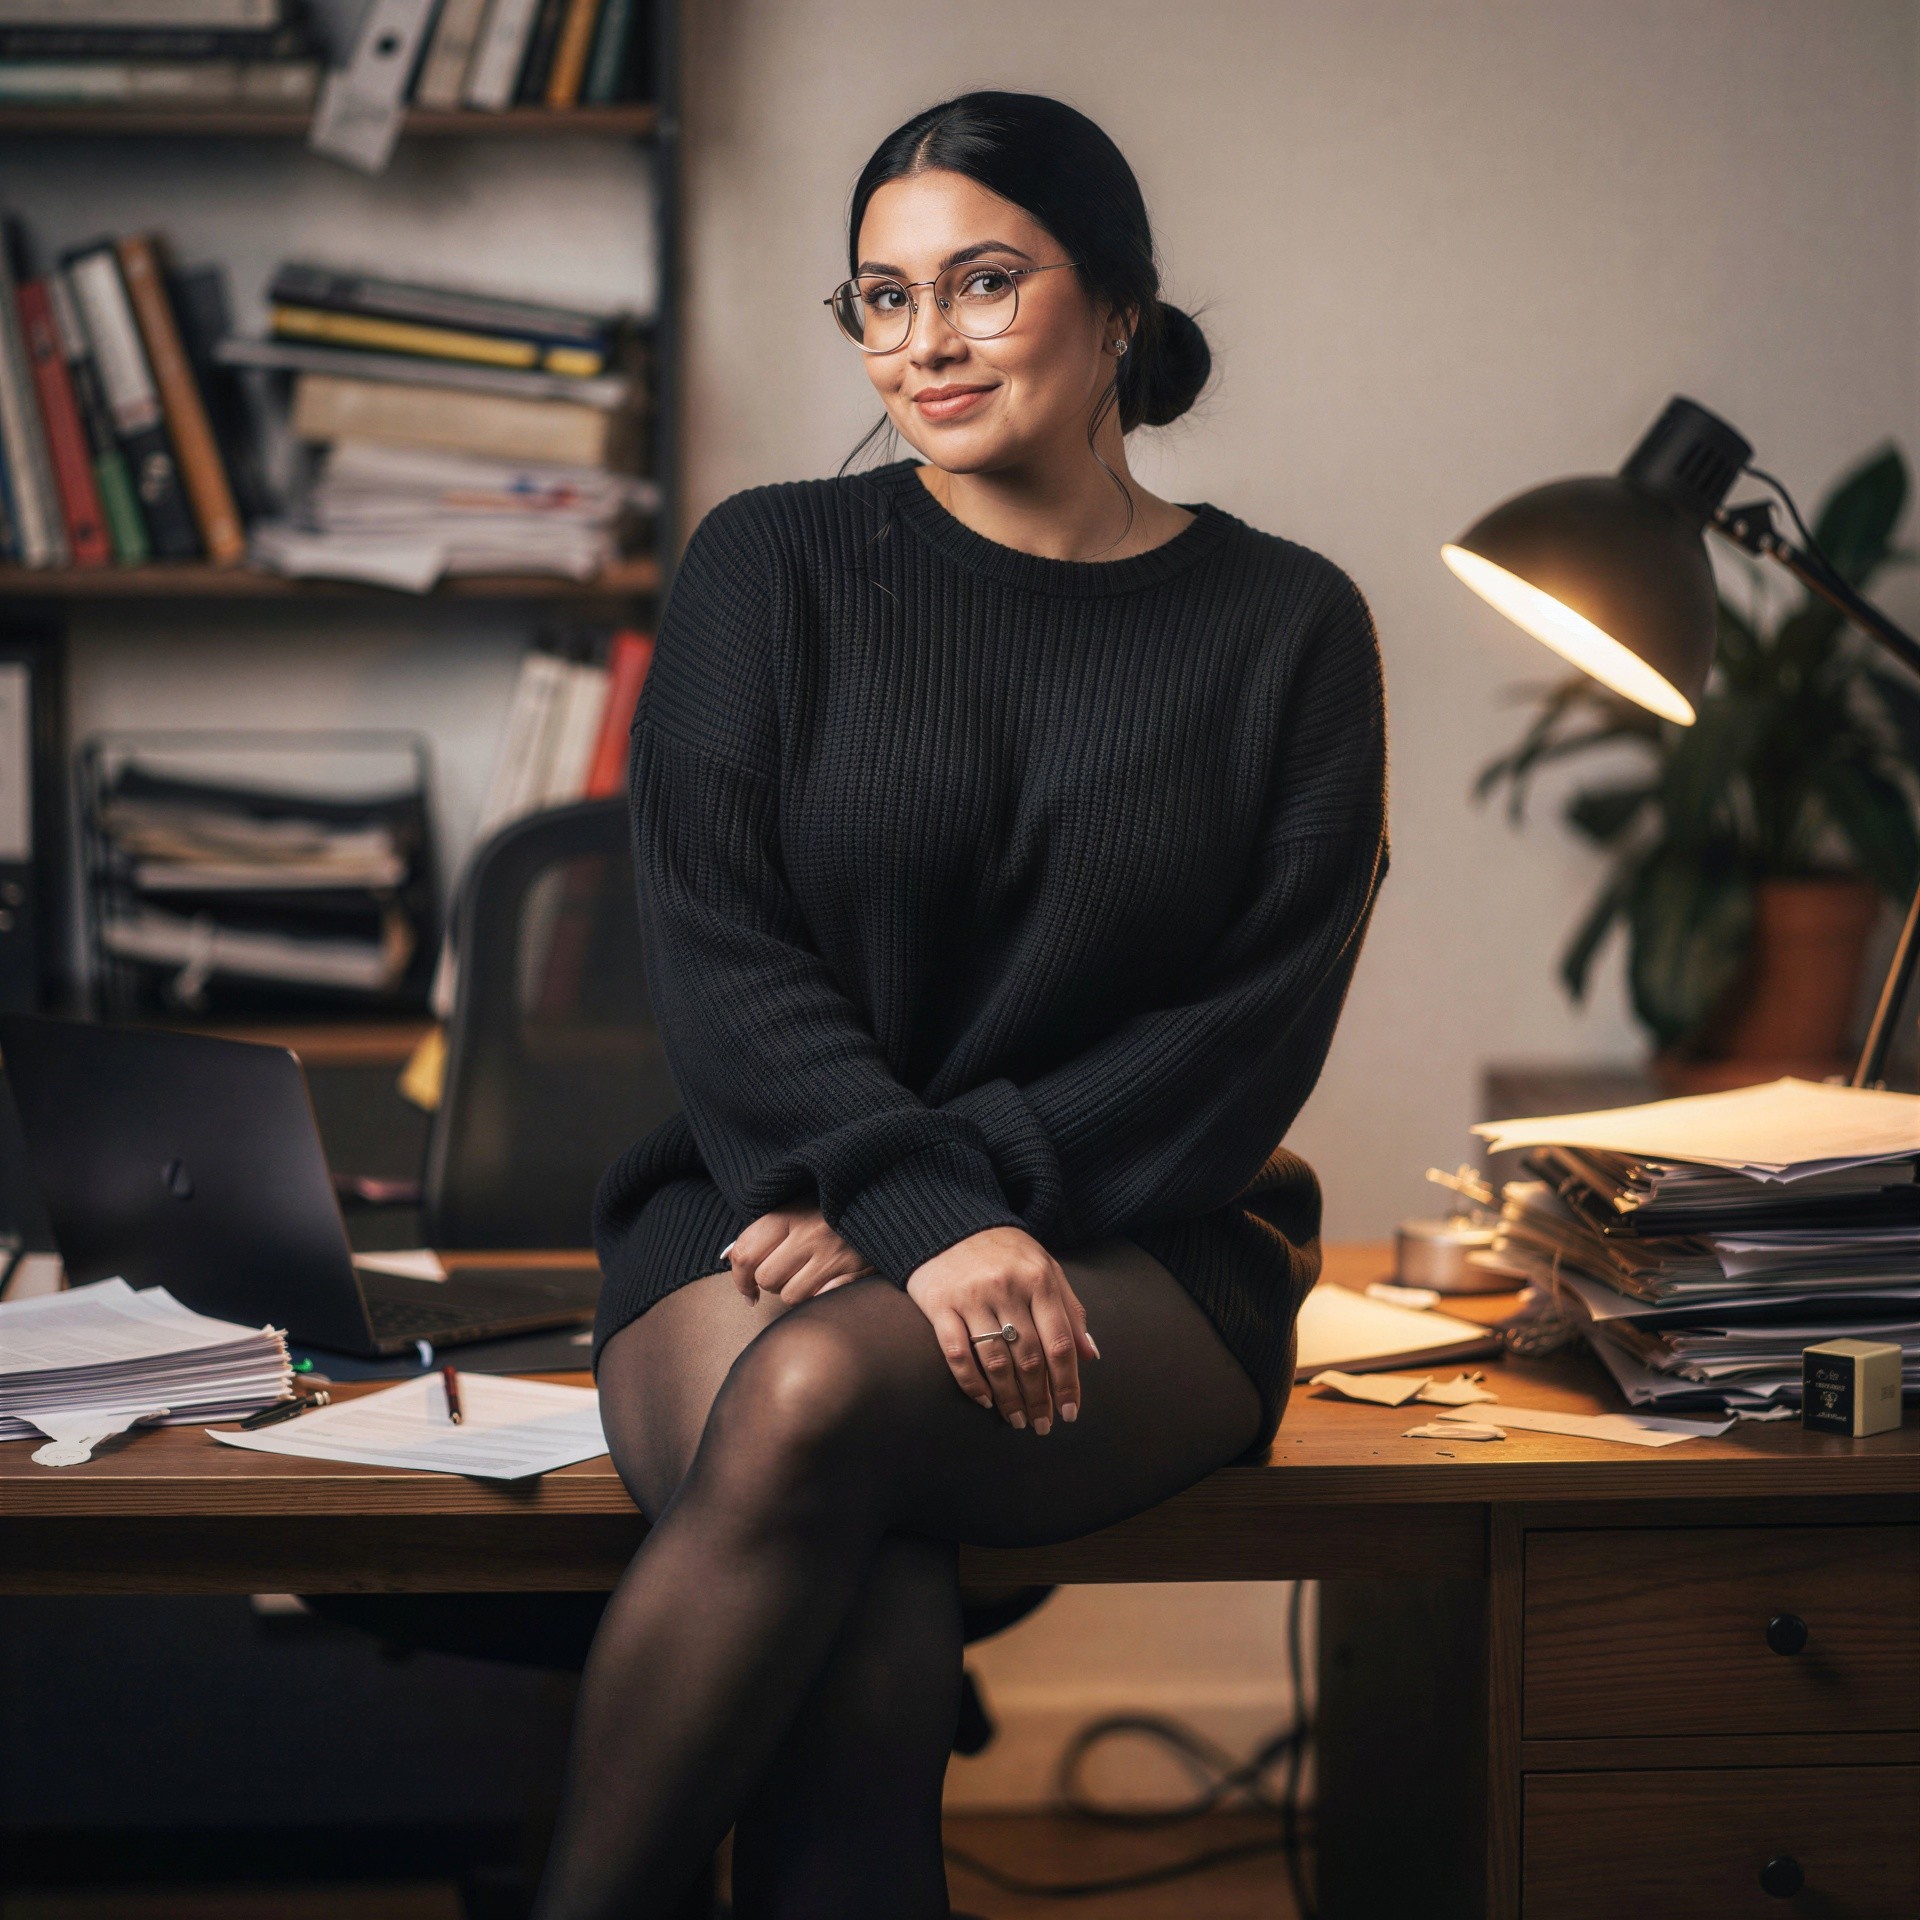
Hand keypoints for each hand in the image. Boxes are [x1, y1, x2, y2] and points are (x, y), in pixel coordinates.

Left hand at [725, 1205, 873, 1304]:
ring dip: (797, 1292)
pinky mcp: (856, 1271)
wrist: (881, 1201)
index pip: (745, 1253)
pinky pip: (821, 1300)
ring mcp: (834, 1253)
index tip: (747, 1288)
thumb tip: (731, 1260)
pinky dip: (820, 1296)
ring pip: (792, 1296)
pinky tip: (828, 1282)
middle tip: (787, 1273)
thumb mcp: (796, 1208)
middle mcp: (809, 1233)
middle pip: (766, 1279)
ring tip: (810, 1275)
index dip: (739, 1278)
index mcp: (789, 1213)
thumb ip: (765, 1231)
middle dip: (772, 1283)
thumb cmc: (829, 1210)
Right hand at [906, 1227, 1099, 1434]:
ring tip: (1017, 1420)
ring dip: (1009, 1398)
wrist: (951, 1223)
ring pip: (995, 1361)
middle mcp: (1007, 1287)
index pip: (1059, 1343)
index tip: (1069, 1413)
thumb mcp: (1046, 1270)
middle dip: (1038, 1398)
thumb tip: (1091, 1355)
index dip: (1067, 1383)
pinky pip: (957, 1353)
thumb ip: (1069, 1310)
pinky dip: (971, 1383)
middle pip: (1029, 1357)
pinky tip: (985, 1401)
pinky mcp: (940, 1304)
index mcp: (1039, 1279)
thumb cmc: (1006, 1252)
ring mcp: (972, 1297)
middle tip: (1042, 1424)